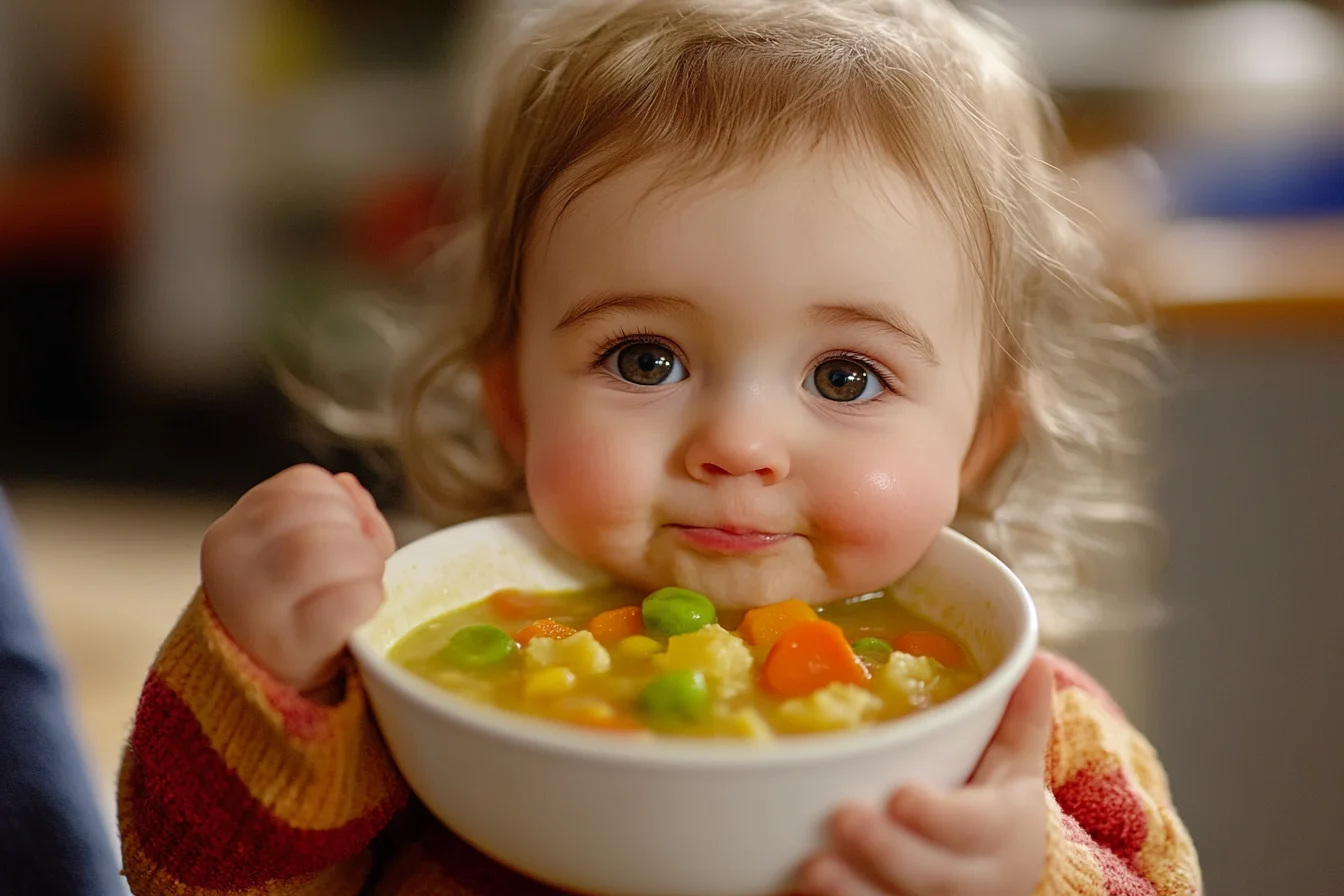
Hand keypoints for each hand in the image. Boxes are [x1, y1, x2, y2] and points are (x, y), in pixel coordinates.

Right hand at [201, 464, 396, 693]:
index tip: (343, 536)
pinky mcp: (289, 645)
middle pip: (326, 517)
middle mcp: (233, 561)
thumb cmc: (292, 609)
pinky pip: (351, 600)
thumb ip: (330, 509)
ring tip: (358, 590)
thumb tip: (352, 490)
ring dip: (367, 569)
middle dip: (359, 541)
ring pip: (336, 551)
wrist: (267, 689)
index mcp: (234, 530)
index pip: (306, 484)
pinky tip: (358, 614)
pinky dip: (369, 600)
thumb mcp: (297, 548)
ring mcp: (256, 605)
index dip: (343, 507)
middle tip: (356, 571)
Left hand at [795, 656, 1054, 895]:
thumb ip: (1021, 718)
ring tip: (810, 869)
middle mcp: (972, 884)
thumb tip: (1037, 657)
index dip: (939, 816)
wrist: (1006, 885)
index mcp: (1001, 835)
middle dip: (887, 852)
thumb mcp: (1016, 770)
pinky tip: (792, 895)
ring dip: (852, 894)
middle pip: (933, 877)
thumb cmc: (996, 818)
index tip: (900, 794)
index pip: (975, 828)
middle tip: (840, 817)